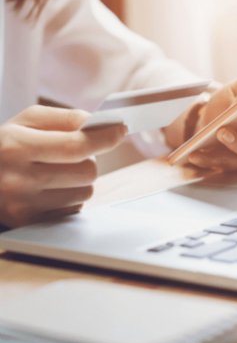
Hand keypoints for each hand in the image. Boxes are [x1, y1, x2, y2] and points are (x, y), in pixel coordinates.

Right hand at [0, 106, 126, 227]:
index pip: (75, 146)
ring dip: (81, 180)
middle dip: (90, 160)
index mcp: (15, 147)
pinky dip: (71, 197)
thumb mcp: (27, 121)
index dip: (104, 138)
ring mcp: (24, 207)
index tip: (120, 131)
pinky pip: (75, 209)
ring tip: (57, 172)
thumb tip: (101, 126)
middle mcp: (17, 180)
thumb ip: (66, 118)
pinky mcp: (31, 224)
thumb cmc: (6, 145)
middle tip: (75, 154)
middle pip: (88, 172)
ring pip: (86, 192)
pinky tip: (50, 189)